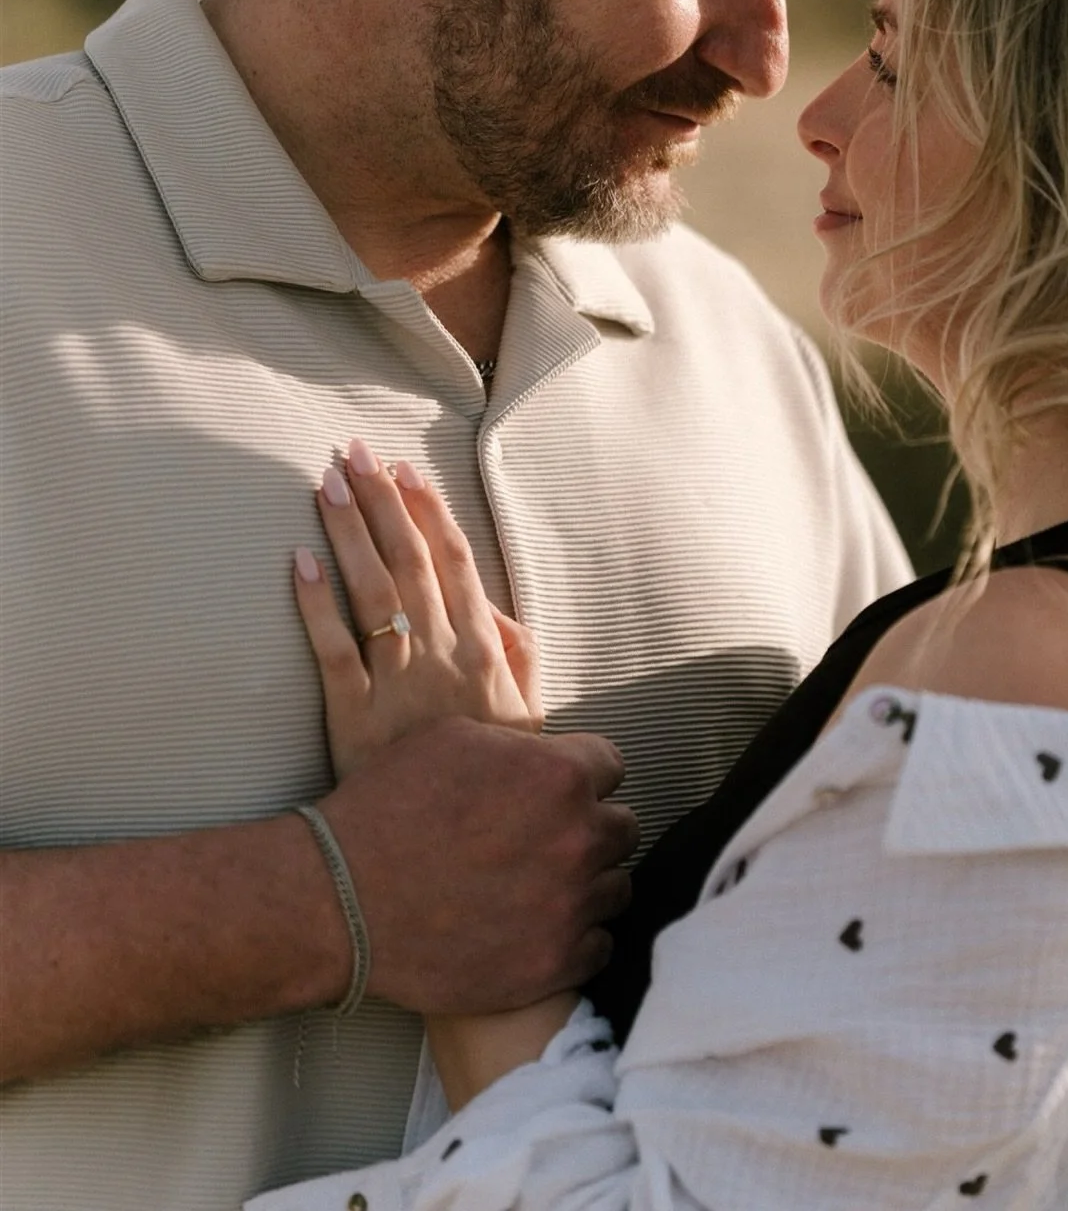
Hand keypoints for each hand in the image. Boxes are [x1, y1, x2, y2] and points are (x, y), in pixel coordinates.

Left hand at [294, 437, 541, 775]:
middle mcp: (442, 656)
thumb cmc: (495, 781)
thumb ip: (518, 657)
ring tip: (327, 485)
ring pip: (372, 593)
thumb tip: (495, 610)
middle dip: (382, 503)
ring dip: (349, 533)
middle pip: (410, 563)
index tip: (407, 471)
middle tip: (355, 453)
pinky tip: (299, 562)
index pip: (457, 564)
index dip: (430, 513)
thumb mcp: (530, 717)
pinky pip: (333, 652)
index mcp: (485, 651)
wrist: (461, 853)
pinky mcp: (355, 719)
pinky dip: (315, 606)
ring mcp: (397, 685)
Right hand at [320, 717, 638, 1012]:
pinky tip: (535, 928)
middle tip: (543, 840)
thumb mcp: (454, 738)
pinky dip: (573, 938)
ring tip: (537, 886)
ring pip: (615, 887)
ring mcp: (569, 906)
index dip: (580, 776)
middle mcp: (577, 838)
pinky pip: (598, 945)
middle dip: (587, 829)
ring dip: (585, 884)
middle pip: (621, 827)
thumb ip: (520, 744)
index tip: (553, 792)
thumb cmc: (388, 808)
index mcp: (559, 775)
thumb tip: (547, 750)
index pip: (612, 765)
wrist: (339, 900)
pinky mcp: (553, 964)